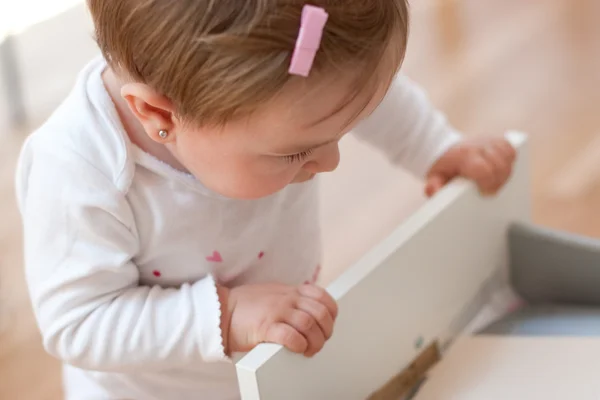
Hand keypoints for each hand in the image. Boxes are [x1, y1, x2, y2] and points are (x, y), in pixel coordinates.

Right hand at [217, 283, 337, 356]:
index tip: (327, 324)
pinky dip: (299, 344)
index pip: (322, 296)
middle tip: (319, 342)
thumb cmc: (246, 306)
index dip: (331, 313)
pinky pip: (291, 336)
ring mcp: (276, 311)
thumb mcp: (274, 293)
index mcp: (290, 291)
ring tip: (309, 350)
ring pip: (309, 325)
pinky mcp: (265, 326)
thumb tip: (311, 311)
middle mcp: (287, 298)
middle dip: (326, 331)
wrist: (221, 311)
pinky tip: (297, 348)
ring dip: (314, 341)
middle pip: (320, 312)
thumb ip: (292, 299)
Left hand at [425, 136, 515, 196]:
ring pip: (508, 157)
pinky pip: (511, 150)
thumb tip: (434, 191)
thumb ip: (433, 186)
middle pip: (499, 166)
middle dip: (499, 181)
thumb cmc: (443, 167)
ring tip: (496, 181)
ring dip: (505, 172)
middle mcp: (478, 145)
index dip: (488, 183)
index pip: (483, 169)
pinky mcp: (497, 140)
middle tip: (491, 191)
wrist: (446, 149)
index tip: (485, 193)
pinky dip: (509, 161)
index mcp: (464, 156)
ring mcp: (489, 141)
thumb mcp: (434, 177)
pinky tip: (501, 170)